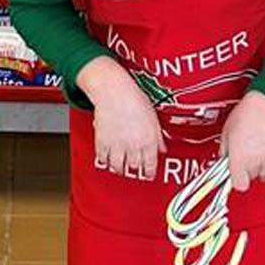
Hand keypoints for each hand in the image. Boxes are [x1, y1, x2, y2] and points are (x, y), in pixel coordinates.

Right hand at [78, 57, 165, 178]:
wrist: (114, 90)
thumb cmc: (134, 99)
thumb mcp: (153, 117)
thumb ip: (158, 137)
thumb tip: (162, 148)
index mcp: (149, 140)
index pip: (151, 165)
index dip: (150, 173)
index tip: (148, 174)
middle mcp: (133, 145)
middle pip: (134, 167)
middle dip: (135, 169)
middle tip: (134, 167)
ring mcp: (117, 144)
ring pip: (118, 166)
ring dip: (120, 168)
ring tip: (121, 165)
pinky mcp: (103, 142)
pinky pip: (103, 158)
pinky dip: (105, 160)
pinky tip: (108, 157)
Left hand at [220, 91, 264, 191]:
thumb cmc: (246, 113)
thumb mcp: (226, 132)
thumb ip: (224, 150)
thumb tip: (225, 159)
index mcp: (240, 158)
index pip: (239, 185)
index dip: (235, 180)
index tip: (234, 174)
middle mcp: (256, 162)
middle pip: (250, 179)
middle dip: (245, 170)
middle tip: (244, 158)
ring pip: (263, 176)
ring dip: (258, 169)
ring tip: (255, 156)